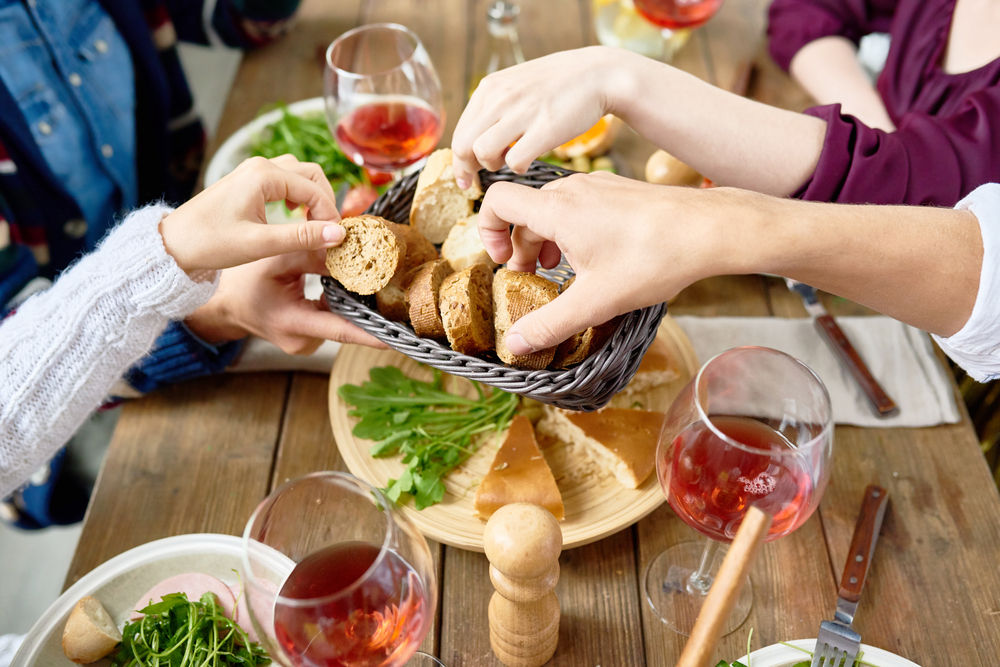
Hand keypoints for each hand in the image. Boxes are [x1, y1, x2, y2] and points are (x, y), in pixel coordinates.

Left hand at [158, 155, 345, 271]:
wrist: (173, 245)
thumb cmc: (209, 243)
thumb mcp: (260, 244)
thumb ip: (302, 237)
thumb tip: (338, 234)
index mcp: (264, 175)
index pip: (314, 189)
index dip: (330, 215)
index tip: (335, 240)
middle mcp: (260, 166)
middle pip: (311, 173)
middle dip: (325, 201)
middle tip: (328, 231)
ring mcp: (252, 172)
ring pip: (299, 174)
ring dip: (312, 196)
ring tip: (314, 224)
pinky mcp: (247, 182)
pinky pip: (284, 180)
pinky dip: (297, 195)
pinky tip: (294, 215)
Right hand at [184, 251, 385, 353]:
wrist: (224, 306)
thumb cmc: (243, 282)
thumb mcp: (274, 259)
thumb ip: (311, 253)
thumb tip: (347, 245)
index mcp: (291, 323)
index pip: (340, 330)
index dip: (371, 335)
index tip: (397, 337)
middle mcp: (300, 340)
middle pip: (345, 327)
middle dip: (370, 316)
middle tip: (400, 305)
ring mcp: (303, 344)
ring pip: (338, 323)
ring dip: (353, 306)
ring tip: (374, 288)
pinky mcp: (305, 340)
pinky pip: (330, 323)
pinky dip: (339, 308)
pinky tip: (348, 291)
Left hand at [451, 46, 637, 187]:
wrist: (598, 74)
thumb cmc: (557, 85)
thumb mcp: (516, 85)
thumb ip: (493, 106)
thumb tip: (472, 138)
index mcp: (489, 88)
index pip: (460, 132)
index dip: (459, 160)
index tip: (465, 175)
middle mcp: (500, 98)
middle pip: (464, 146)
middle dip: (468, 169)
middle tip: (478, 180)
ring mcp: (521, 113)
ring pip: (483, 153)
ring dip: (493, 166)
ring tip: (508, 161)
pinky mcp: (544, 129)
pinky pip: (514, 161)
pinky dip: (518, 168)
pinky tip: (528, 161)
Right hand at [478, 172, 765, 354]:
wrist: (710, 229)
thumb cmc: (654, 257)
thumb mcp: (596, 301)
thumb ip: (550, 323)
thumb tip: (515, 344)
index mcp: (557, 209)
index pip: (497, 201)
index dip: (488, 230)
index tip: (504, 262)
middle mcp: (572, 189)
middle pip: (525, 210)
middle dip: (520, 246)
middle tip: (532, 279)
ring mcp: (597, 186)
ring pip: (552, 208)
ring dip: (546, 239)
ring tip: (560, 271)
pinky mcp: (618, 191)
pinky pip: (578, 205)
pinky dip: (571, 230)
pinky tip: (594, 259)